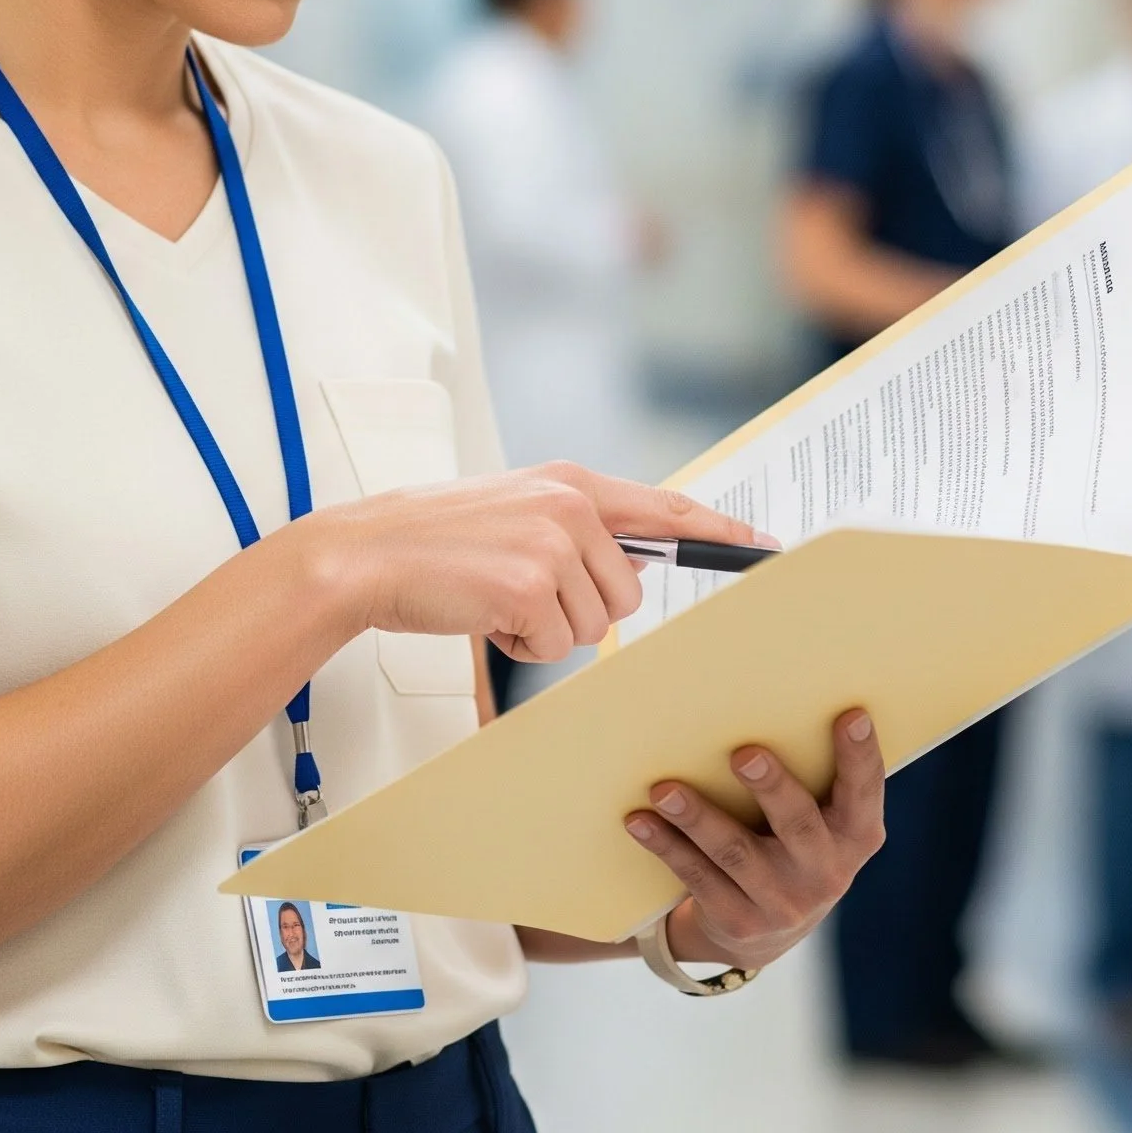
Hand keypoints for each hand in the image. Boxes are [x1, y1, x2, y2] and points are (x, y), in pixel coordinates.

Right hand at [295, 462, 767, 664]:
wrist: (366, 554)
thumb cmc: (434, 540)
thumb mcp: (516, 510)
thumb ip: (575, 527)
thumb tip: (629, 571)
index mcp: (570, 484)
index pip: (666, 506)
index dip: (719, 529)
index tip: (766, 544)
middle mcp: (570, 507)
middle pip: (629, 591)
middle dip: (580, 609)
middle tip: (521, 592)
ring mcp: (551, 545)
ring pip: (595, 625)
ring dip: (546, 629)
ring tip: (495, 599)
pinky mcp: (529, 587)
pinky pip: (555, 648)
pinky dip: (519, 647)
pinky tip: (482, 615)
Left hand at [624, 710, 884, 973]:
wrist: (767, 934)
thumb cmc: (791, 844)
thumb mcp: (819, 820)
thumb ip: (809, 775)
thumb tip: (759, 699)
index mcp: (854, 836)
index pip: (863, 793)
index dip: (860, 756)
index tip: (851, 714)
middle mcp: (826, 873)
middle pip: (798, 825)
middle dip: (771, 788)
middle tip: (743, 753)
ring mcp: (782, 903)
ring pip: (735, 852)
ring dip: (698, 817)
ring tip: (664, 790)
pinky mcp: (738, 921)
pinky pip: (696, 876)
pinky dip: (666, 845)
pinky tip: (640, 821)